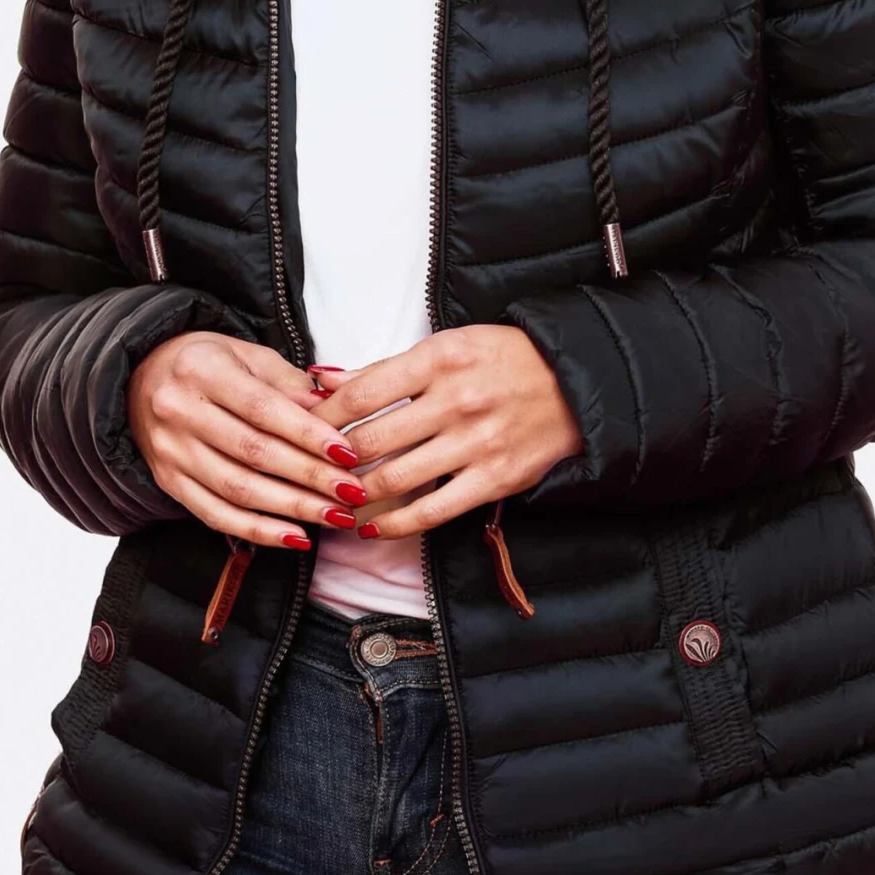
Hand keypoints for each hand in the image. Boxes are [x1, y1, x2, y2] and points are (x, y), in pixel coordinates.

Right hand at [126, 332, 370, 547]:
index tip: (348, 454)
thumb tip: (333, 412)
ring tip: (335, 516)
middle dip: (310, 477)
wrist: (143, 377)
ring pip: (238, 490)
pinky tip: (295, 537)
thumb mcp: (247, 355)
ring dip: (292, 509)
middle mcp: (179, 411)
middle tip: (353, 492)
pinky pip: (215, 515)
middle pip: (253, 453)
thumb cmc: (208, 363)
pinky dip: (258, 531)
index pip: (262, 409)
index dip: (308, 434)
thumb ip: (288, 384)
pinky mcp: (168, 482)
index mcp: (200, 370)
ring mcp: (170, 452)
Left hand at [308, 325, 583, 537]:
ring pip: (394, 479)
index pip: (361, 394)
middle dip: (329, 462)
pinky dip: (394, 524)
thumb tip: (323, 379)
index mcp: (439, 359)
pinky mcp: (494, 479)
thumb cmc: (502, 359)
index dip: (322, 418)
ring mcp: (476, 443)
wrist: (574, 381)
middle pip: (370, 440)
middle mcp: (456, 401)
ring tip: (331, 501)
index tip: (299, 430)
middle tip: (306, 473)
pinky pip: (432, 510)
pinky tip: (370, 528)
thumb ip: (384, 370)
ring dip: (353, 496)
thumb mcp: (445, 347)